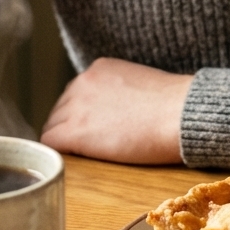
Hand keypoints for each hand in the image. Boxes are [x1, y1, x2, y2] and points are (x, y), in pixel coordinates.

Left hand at [40, 58, 192, 163]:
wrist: (178, 115)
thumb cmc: (173, 106)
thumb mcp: (140, 85)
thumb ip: (119, 92)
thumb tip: (115, 110)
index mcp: (99, 69)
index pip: (76, 94)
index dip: (83, 114)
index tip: (94, 127)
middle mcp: (82, 82)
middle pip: (61, 109)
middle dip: (71, 126)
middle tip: (91, 145)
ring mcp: (76, 106)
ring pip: (53, 126)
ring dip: (66, 140)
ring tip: (88, 155)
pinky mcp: (75, 131)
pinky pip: (50, 143)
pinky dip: (59, 152)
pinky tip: (76, 161)